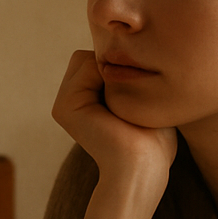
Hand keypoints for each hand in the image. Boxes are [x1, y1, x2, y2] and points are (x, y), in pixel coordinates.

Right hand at [51, 50, 175, 218]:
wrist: (144, 167)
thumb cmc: (154, 139)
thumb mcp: (144, 99)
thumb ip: (131, 76)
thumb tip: (129, 51)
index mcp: (84, 99)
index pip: (99, 58)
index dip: (123, 66)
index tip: (140, 93)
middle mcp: (70, 100)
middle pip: (91, 54)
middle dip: (116, 67)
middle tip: (132, 101)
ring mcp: (64, 103)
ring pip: (89, 57)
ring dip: (114, 73)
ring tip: (123, 106)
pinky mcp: (64, 107)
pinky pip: (87, 65)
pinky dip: (108, 77)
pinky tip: (116, 107)